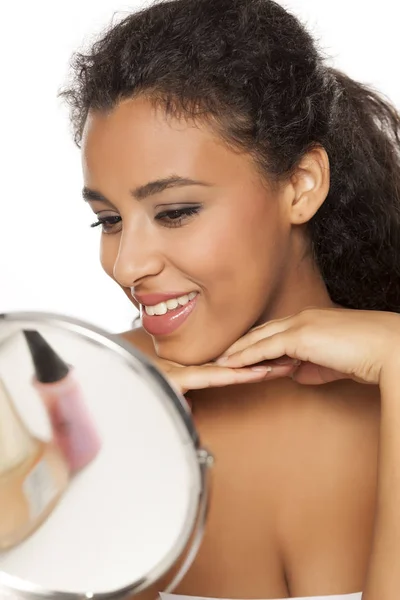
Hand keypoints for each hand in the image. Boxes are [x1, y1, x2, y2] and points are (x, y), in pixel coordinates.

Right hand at [152, 356, 297, 394]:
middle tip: (291, 357)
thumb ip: (183, 405)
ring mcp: (183, 372)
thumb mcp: (170, 407)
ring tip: (282, 365)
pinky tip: (256, 373)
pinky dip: (235, 375)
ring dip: (256, 367)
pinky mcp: (177, 378)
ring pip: (227, 368)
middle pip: (233, 363)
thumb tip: (190, 408)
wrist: (114, 401)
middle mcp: (189, 369)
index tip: (279, 361)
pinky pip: (211, 377)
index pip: (230, 367)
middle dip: (263, 361)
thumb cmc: (140, 404)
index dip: (254, 363)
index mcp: (191, 373)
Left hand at [216, 308, 399, 385]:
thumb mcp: (331, 364)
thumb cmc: (366, 356)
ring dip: (237, 351)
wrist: (386, 349)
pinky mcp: (300, 336)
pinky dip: (245, 356)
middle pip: (262, 331)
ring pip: (259, 337)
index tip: (239, 353)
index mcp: (310, 320)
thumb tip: (292, 374)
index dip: (256, 342)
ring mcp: (300, 324)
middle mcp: (302, 318)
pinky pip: (265, 347)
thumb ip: (309, 368)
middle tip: (220, 356)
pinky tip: (231, 364)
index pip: (276, 330)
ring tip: (217, 362)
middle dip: (240, 344)